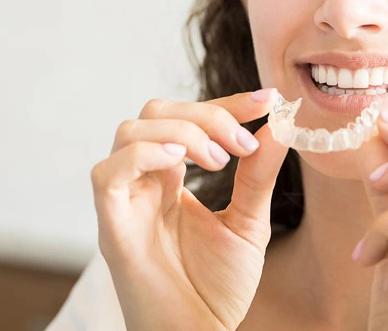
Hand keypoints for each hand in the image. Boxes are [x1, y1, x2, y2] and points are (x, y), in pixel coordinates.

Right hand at [91, 89, 289, 330]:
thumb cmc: (217, 289)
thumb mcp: (249, 222)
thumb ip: (258, 175)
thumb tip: (279, 125)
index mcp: (171, 178)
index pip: (188, 118)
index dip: (225, 103)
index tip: (267, 100)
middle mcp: (143, 182)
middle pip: (155, 113)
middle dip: (206, 114)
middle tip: (242, 143)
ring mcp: (124, 201)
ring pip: (130, 131)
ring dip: (181, 132)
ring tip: (219, 160)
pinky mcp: (111, 225)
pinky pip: (108, 172)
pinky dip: (142, 154)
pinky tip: (179, 163)